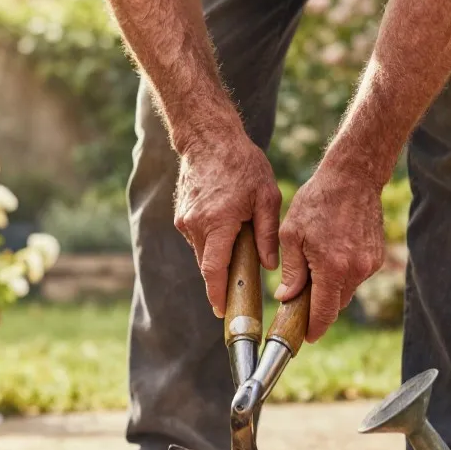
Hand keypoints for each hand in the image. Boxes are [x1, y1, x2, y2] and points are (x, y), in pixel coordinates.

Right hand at [174, 131, 280, 315]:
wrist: (208, 138)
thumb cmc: (242, 164)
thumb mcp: (266, 196)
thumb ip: (268, 233)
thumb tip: (269, 266)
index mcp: (218, 222)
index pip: (213, 270)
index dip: (217, 294)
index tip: (222, 311)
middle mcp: (196, 225)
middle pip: (207, 265)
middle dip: (222, 280)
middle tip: (240, 289)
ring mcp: (185, 220)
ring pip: (202, 252)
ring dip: (218, 256)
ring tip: (238, 244)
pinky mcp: (181, 215)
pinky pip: (198, 238)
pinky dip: (212, 241)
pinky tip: (227, 227)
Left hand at [276, 164, 384, 342]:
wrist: (353, 178)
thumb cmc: (317, 202)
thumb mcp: (292, 234)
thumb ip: (292, 270)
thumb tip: (287, 297)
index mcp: (332, 268)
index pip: (324, 312)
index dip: (314, 328)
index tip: (306, 337)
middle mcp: (356, 270)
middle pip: (336, 305)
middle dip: (320, 307)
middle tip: (302, 299)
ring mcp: (370, 264)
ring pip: (347, 291)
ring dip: (331, 289)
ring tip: (316, 267)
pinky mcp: (377, 257)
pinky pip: (357, 276)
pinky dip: (343, 274)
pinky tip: (332, 254)